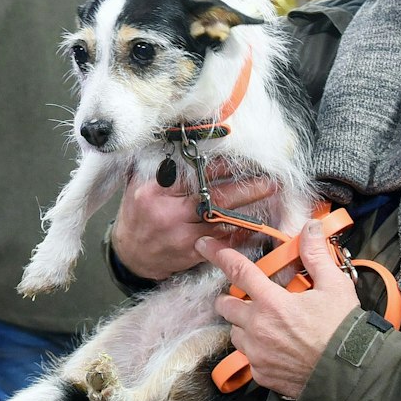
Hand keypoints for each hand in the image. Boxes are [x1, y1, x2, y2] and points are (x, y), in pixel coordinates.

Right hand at [110, 162, 278, 280]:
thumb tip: (180, 144)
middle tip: (270, 180)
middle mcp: (170, 213)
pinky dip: (240, 233)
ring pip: (223, 220)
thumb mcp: (137, 187)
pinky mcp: (192, 252)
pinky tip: (256, 224)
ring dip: (249, 209)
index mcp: (155, 192)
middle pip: (214, 198)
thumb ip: (159, 168)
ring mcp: (182, 235)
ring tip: (268, 198)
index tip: (241, 160)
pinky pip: (223, 241)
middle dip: (246, 189)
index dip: (220, 167)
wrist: (131, 255)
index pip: (192, 175)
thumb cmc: (137, 215)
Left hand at [202, 220, 355, 398]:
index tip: (203, 245)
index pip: (238, 271)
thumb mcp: (334, 287)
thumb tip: (309, 228)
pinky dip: (256, 350)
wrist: (348, 375)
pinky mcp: (260, 374)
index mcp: (271, 303)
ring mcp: (256, 353)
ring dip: (244, 326)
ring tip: (267, 325)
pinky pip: (248, 357)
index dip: (218, 254)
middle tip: (252, 298)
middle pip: (225, 306)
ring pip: (234, 333)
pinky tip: (277, 348)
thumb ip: (316, 256)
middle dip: (232, 299)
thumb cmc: (342, 329)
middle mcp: (257, 328)